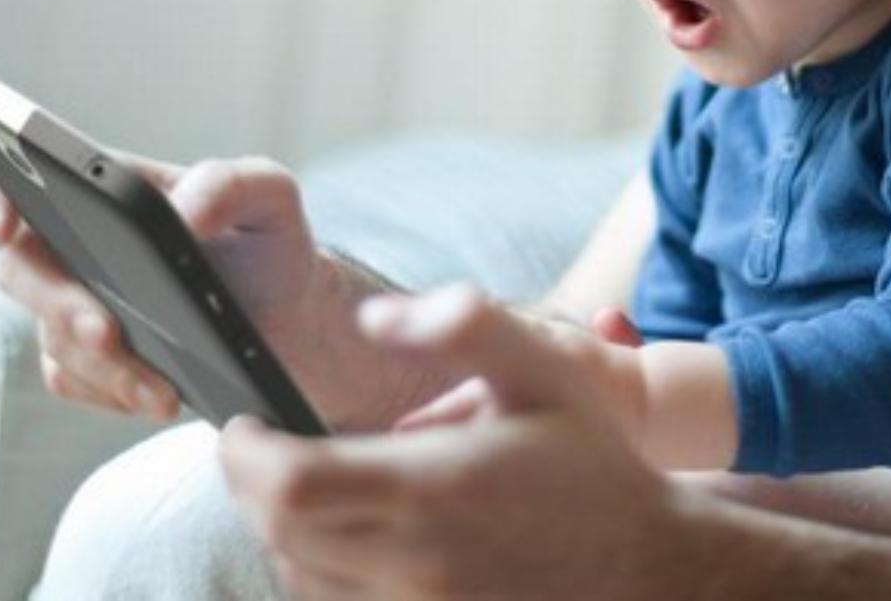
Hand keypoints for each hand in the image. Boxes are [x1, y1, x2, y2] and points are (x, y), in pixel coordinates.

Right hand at [0, 154, 322, 420]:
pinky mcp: (84, 360)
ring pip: (52, 337)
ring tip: (162, 384)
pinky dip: (116, 391)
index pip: (15, 174)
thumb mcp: (270, 196)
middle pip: (22, 269)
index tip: (0, 224)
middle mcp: (73, 244)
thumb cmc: (267, 243)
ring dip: (105, 364)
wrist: (288, 320)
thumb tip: (183, 211)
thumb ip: (230, 184)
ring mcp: (72, 304)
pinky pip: (74, 380)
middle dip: (62, 303)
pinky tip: (161, 396)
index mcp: (104, 188)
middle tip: (109, 329)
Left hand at [219, 287, 687, 599]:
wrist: (646, 566)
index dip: (245, 454)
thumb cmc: (589, 462)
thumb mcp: (544, 371)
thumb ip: (465, 326)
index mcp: (435, 487)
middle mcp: (414, 560)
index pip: (291, 483)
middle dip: (250, 483)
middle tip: (258, 444)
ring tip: (303, 483)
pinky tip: (341, 534)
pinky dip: (315, 571)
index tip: (244, 422)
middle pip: (278, 530)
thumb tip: (374, 315)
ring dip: (280, 528)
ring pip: (297, 576)